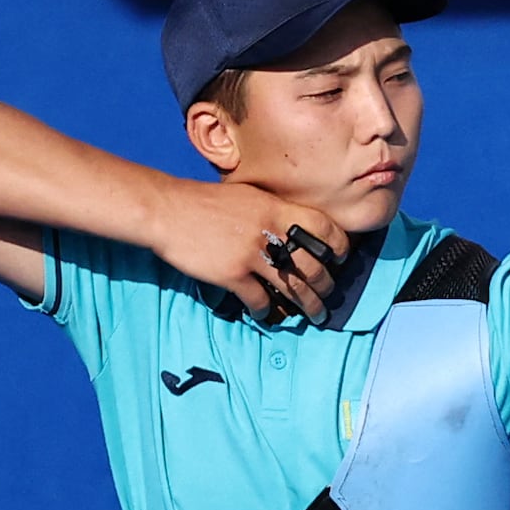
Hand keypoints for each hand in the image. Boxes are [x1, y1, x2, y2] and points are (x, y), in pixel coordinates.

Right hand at [152, 172, 343, 321]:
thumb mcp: (248, 194)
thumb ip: (272, 209)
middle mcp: (269, 232)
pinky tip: (269, 315)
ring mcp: (251, 255)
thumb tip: (293, 226)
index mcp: (276, 208)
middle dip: (326, 285)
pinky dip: (268, 311)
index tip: (342, 258)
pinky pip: (260, 300)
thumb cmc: (205, 201)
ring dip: (308, 305)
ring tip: (315, 315)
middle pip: (313, 266)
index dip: (339, 245)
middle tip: (329, 295)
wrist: (167, 209)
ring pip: (293, 288)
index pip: (324, 227)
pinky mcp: (232, 275)